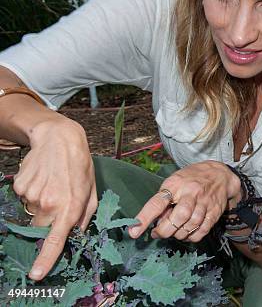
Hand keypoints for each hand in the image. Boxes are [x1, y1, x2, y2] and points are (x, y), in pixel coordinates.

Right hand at [11, 118, 96, 281]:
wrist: (59, 138)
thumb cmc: (79, 165)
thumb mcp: (91, 190)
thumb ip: (85, 216)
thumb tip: (76, 235)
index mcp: (70, 206)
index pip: (55, 240)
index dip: (45, 259)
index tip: (36, 274)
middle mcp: (49, 203)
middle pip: (40, 228)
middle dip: (47, 221)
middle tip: (58, 199)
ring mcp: (32, 195)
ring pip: (31, 211)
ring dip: (41, 203)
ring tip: (53, 183)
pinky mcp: (20, 186)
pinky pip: (23, 198)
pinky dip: (32, 191)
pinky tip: (43, 177)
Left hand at [128, 160, 241, 242]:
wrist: (221, 174)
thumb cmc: (191, 179)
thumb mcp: (175, 182)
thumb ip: (165, 200)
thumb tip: (156, 223)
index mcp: (176, 183)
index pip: (158, 202)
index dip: (145, 218)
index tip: (134, 232)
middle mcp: (191, 192)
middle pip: (178, 217)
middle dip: (165, 230)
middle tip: (158, 233)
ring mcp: (205, 202)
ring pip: (190, 225)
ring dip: (178, 234)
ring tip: (173, 232)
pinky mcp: (215, 212)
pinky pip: (202, 231)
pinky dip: (191, 237)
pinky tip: (186, 233)